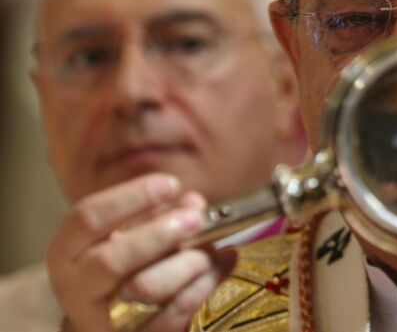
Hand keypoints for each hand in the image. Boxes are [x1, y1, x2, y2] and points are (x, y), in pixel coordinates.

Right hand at [46, 174, 235, 331]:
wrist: (115, 319)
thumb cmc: (128, 264)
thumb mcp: (136, 232)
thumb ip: (161, 214)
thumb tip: (192, 202)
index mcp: (67, 250)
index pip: (87, 217)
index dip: (131, 198)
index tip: (171, 185)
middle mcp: (74, 287)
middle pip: (111, 260)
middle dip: (159, 235)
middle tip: (196, 218)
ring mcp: (97, 321)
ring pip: (142, 289)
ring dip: (185, 263)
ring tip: (213, 247)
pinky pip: (168, 319)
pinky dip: (200, 289)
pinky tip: (222, 265)